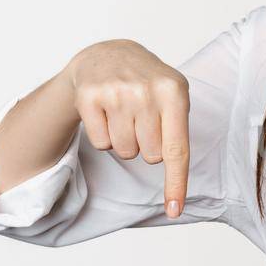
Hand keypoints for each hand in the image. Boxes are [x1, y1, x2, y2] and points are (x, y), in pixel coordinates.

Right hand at [65, 39, 191, 217]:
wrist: (108, 53)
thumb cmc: (148, 83)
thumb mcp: (174, 95)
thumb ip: (178, 132)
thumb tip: (172, 176)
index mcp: (174, 91)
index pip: (176, 149)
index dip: (176, 183)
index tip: (174, 211)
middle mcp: (145, 91)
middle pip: (149, 155)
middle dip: (147, 144)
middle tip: (142, 118)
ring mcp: (114, 92)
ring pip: (124, 151)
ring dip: (125, 140)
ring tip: (124, 112)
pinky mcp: (88, 97)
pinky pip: (101, 143)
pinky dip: (104, 135)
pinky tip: (106, 112)